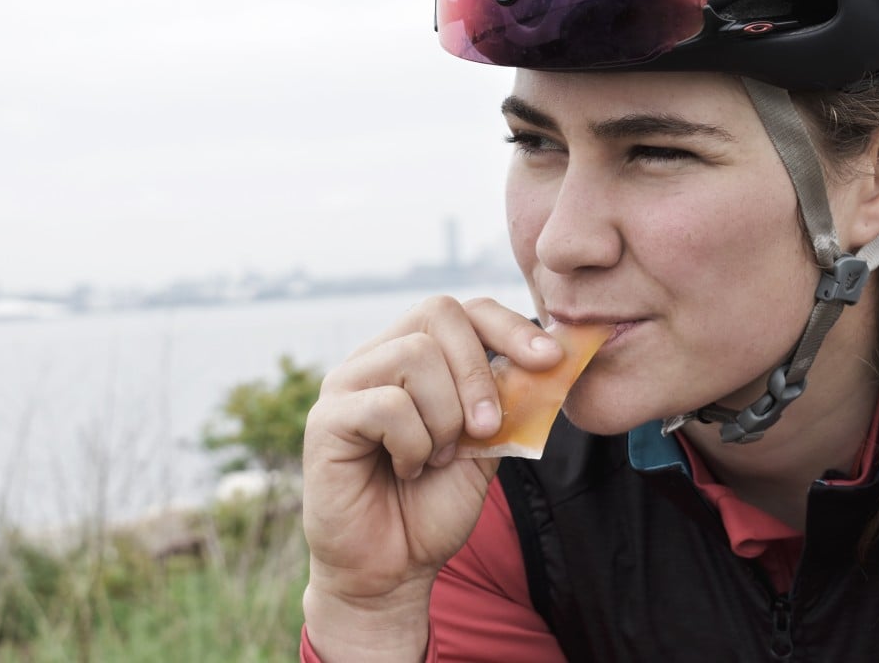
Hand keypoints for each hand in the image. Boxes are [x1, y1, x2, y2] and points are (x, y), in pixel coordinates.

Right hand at [301, 296, 562, 661]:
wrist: (392, 567)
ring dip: (444, 418)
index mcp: (413, 356)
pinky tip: (408, 469)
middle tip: (486, 428)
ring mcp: (346, 383)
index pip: (463, 310)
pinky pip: (388, 405)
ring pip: (415, 357)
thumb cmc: (433, 504)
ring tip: (436, 457)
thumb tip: (551, 357)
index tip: (551, 360)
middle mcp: (376, 357)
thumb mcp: (487, 444)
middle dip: (478, 372)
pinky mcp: (327, 418)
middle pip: (438, 313)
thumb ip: (506, 398)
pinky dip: (415, 444)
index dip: (510, 326)